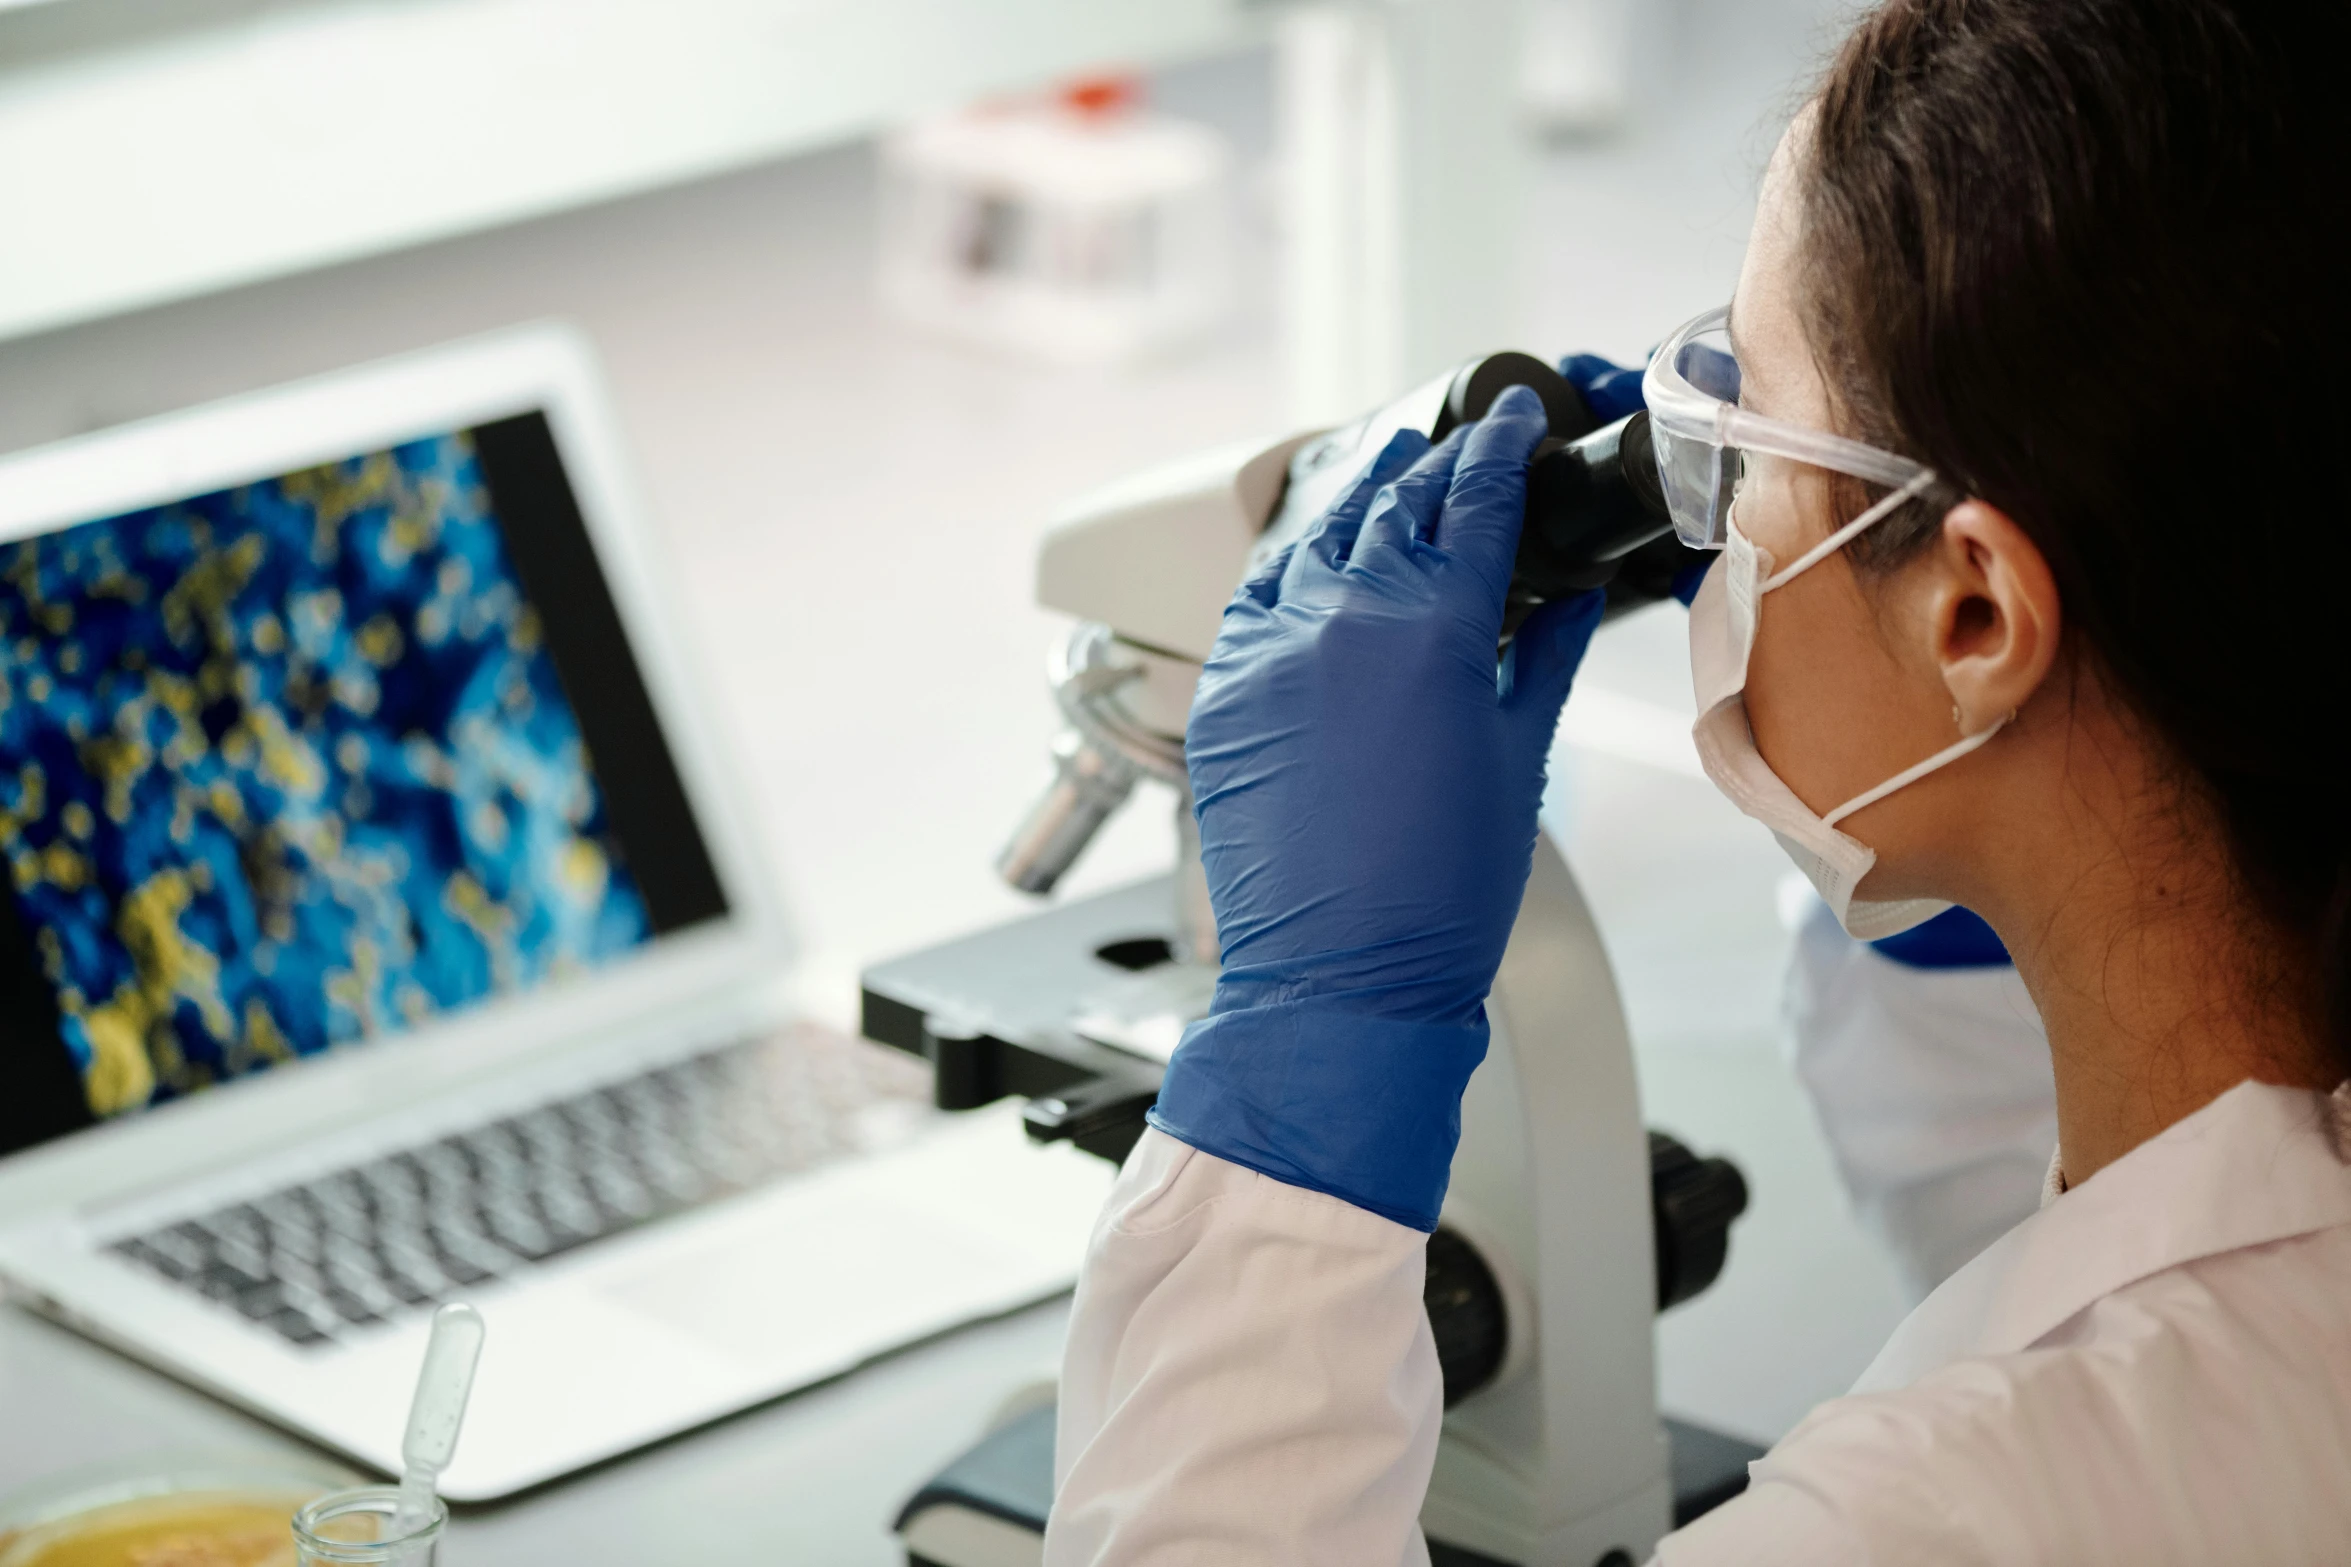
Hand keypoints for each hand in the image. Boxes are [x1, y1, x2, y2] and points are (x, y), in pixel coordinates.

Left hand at [1148, 385, 1602, 1229]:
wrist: (1339, 980)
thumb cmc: (1437, 895)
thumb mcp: (1515, 761)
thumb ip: (1540, 660)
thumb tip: (1567, 600)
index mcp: (1431, 626)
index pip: (1474, 501)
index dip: (1500, 448)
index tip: (1515, 418)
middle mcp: (1340, 617)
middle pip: (1394, 505)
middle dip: (1435, 467)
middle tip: (1465, 444)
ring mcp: (1269, 650)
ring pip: (1318, 538)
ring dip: (1361, 500)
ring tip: (1392, 475)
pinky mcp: (1221, 690)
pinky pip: (1255, 596)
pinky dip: (1291, 564)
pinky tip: (1314, 554)